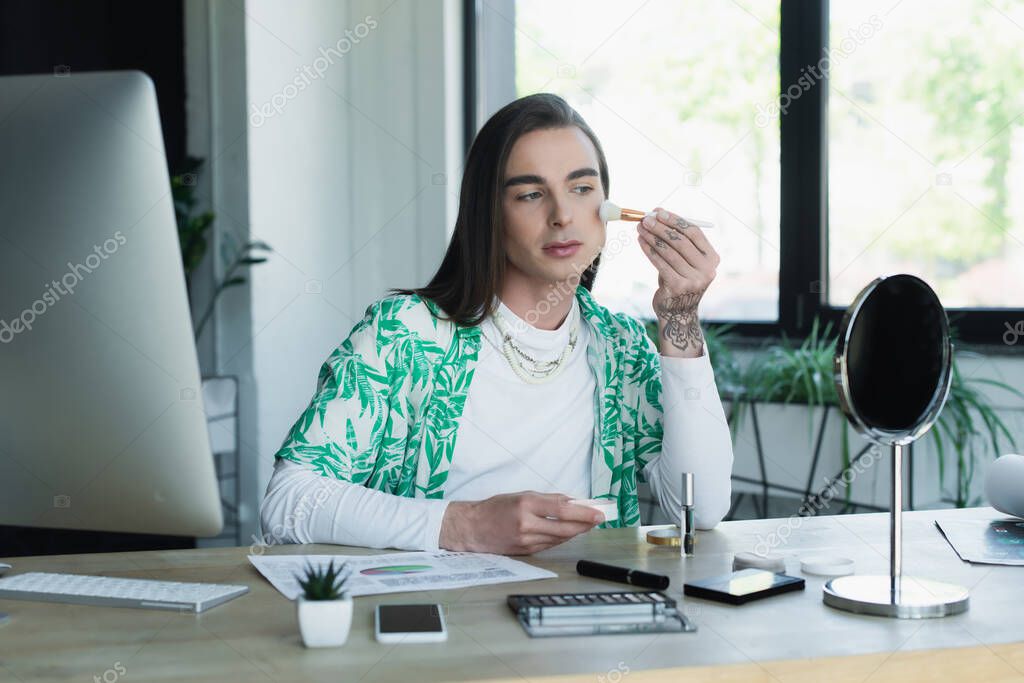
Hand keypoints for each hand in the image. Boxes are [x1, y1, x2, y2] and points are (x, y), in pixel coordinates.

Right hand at [439, 491, 604, 554]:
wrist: (472, 528)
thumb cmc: (495, 508)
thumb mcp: (520, 496)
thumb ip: (547, 500)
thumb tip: (572, 502)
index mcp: (526, 504)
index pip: (562, 509)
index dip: (583, 512)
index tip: (598, 513)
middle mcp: (527, 524)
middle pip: (565, 528)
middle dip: (585, 525)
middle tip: (598, 520)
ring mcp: (526, 541)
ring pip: (560, 539)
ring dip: (576, 532)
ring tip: (587, 525)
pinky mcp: (526, 552)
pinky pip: (550, 545)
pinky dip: (561, 539)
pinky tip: (568, 534)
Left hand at [637, 207, 720, 357]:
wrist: (678, 313)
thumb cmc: (679, 280)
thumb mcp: (684, 261)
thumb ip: (677, 241)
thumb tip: (657, 214)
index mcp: (712, 258)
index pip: (694, 232)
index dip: (675, 219)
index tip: (658, 211)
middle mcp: (707, 269)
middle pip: (681, 241)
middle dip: (661, 227)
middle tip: (645, 218)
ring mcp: (694, 279)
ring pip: (669, 251)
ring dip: (652, 237)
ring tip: (640, 228)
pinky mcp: (678, 287)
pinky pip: (660, 263)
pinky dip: (649, 250)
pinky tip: (641, 242)